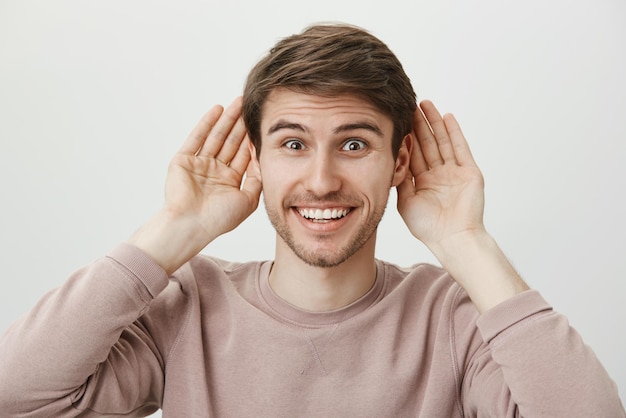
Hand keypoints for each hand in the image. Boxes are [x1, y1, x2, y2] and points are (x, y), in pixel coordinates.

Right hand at [129, 97, 261, 273]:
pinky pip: (197, 138)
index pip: (243, 155)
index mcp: (229, 182)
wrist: (190, 224)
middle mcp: (214, 172)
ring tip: (237, 103)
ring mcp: (199, 165)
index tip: (262, 124)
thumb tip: (262, 159)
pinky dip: (207, 123)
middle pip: (230, 143)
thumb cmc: (218, 218)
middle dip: (241, 125)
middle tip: (251, 106)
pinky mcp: (183, 160)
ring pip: (216, 137)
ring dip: (227, 120)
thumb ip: (257, 180)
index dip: (252, 140)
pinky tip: (217, 110)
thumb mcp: (248, 200)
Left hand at [397, 100, 484, 250]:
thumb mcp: (406, 202)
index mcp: (423, 182)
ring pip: (442, 142)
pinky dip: (454, 133)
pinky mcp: (469, 172)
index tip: (398, 119)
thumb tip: (391, 160)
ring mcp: (454, 173)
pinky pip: (461, 148)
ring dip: (434, 123)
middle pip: (427, 144)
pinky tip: (447, 118)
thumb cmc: (428, 227)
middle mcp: (438, 175)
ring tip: (425, 104)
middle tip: (410, 104)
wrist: (452, 238)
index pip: (413, 154)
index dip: (407, 136)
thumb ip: (400, 180)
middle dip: (419, 124)